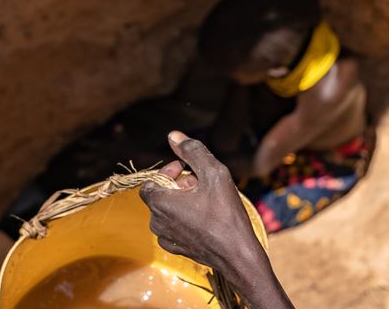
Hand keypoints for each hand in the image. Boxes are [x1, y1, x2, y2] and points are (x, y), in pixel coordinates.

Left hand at [140, 131, 263, 272]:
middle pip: (160, 195)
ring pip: (167, 211)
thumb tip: (174, 135)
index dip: (169, 172)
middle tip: (202, 185)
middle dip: (178, 186)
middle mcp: (156, 221)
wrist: (237, 254)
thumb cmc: (225, 213)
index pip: (151, 180)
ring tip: (205, 202)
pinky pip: (173, 227)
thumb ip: (193, 151)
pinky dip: (184, 219)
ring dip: (182, 202)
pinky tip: (205, 219)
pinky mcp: (175, 249)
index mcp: (160, 202)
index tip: (188, 171)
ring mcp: (165, 238)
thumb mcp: (214, 174)